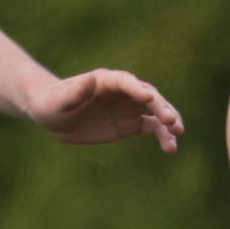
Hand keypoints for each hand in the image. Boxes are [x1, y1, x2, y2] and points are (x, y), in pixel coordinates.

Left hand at [29, 69, 183, 153]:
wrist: (54, 116)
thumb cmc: (52, 103)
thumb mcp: (59, 100)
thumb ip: (75, 92)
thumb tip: (89, 81)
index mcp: (106, 81)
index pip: (127, 82)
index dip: (137, 89)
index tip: (149, 98)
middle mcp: (123, 91)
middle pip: (148, 96)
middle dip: (161, 107)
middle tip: (172, 121)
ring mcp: (130, 107)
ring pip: (156, 112)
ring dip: (168, 123)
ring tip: (177, 136)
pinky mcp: (131, 123)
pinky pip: (153, 128)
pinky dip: (163, 136)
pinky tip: (171, 148)